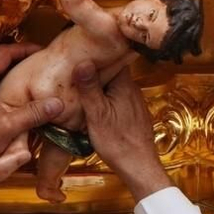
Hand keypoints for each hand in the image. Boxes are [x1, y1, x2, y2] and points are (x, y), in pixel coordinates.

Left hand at [0, 43, 63, 213]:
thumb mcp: (9, 126)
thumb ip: (34, 113)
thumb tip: (57, 104)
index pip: (2, 53)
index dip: (23, 49)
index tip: (38, 50)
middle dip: (15, 60)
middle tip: (33, 62)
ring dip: (4, 74)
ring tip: (23, 77)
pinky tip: (5, 97)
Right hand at [73, 61, 169, 200]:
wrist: (138, 166)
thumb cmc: (119, 143)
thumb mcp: (97, 114)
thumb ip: (89, 88)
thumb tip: (82, 62)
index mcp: (124, 85)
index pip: (112, 56)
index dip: (96, 50)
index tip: (80, 47)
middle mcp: (131, 89)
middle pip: (112, 69)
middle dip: (95, 66)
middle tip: (74, 64)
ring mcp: (132, 101)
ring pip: (113, 84)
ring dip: (99, 83)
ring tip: (79, 82)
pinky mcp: (131, 112)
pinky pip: (116, 96)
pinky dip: (105, 96)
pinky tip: (93, 103)